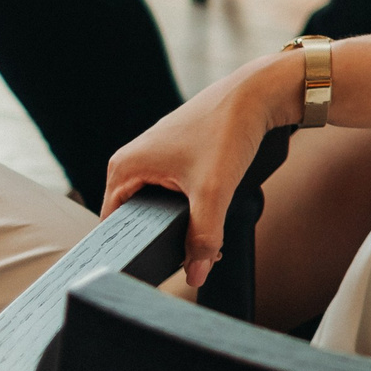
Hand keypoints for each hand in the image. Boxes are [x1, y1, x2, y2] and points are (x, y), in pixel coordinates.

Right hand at [100, 54, 296, 287]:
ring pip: (157, 207)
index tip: (153, 274)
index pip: (113, 226)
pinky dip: (188, 209)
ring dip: (178, 227)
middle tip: (189, 264)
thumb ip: (202, 237)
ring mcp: (153, 158)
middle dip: (161, 241)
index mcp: (123, 169)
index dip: (133, 251)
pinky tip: (207, 225)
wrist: (257, 93)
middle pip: (136, 219)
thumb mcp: (213, 191)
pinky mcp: (174, 156)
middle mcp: (131, 162)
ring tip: (202, 248)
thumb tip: (195, 277)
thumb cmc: (227, 131)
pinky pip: (171, 193)